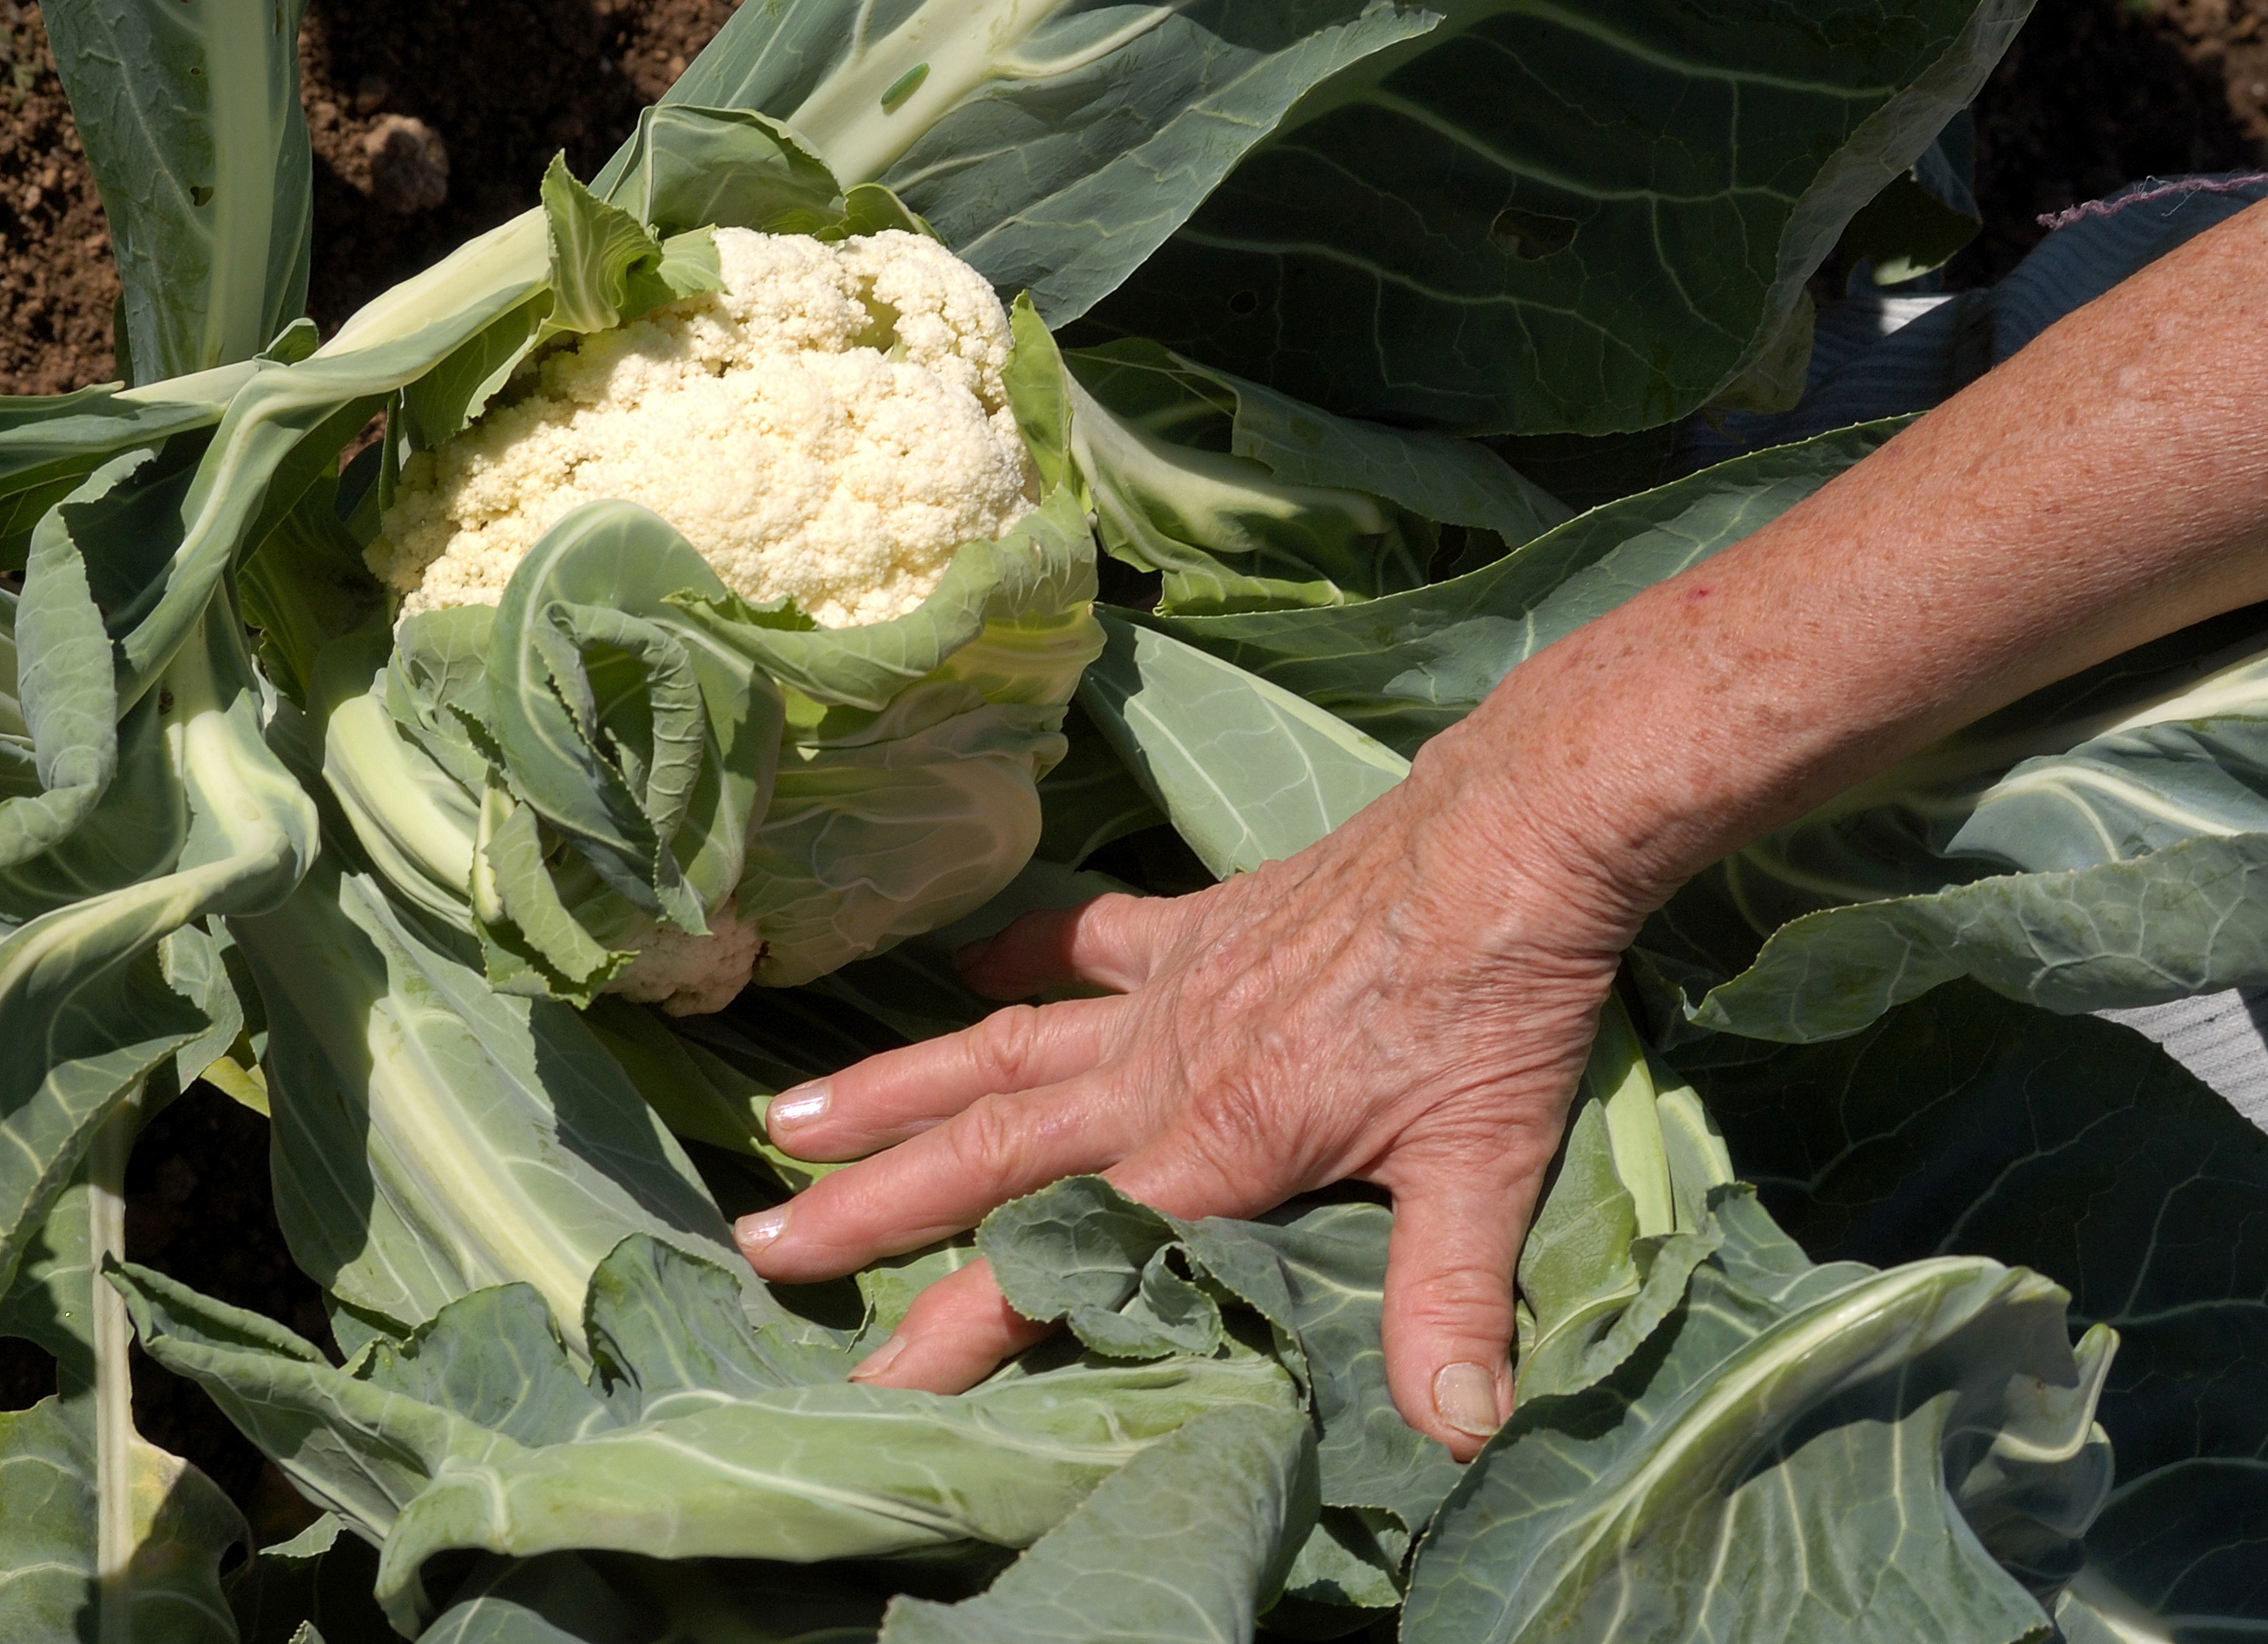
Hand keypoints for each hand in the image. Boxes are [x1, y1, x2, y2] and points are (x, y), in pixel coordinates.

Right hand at [732, 740, 1641, 1458]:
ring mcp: (1168, 989)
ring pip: (998, 1046)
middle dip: (865, 1207)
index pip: (1048, 1263)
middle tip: (759, 1240)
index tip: (864, 1385)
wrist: (1508, 837)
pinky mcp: (1199, 923)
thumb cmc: (1495, 1004)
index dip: (952, 1333)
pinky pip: (1088, 939)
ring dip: (894, 1086)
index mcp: (1208, 1147)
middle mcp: (1157, 1069)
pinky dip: (1024, 948)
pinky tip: (968, 958)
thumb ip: (1448, 1302)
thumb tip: (1462, 1430)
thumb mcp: (1483, 1166)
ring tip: (791, 1114)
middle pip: (981, 1151)